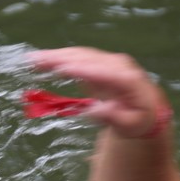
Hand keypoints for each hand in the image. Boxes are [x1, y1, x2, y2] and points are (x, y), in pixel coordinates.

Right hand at [29, 47, 168, 138]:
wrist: (145, 107)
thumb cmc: (137, 119)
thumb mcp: (129, 125)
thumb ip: (114, 118)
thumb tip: (94, 110)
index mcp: (128, 80)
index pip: (105, 72)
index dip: (85, 69)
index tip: (65, 69)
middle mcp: (117, 65)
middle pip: (88, 59)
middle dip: (64, 59)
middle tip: (40, 61)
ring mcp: (107, 61)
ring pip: (80, 55)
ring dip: (57, 56)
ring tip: (34, 59)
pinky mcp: (97, 62)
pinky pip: (77, 57)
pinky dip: (59, 57)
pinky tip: (42, 59)